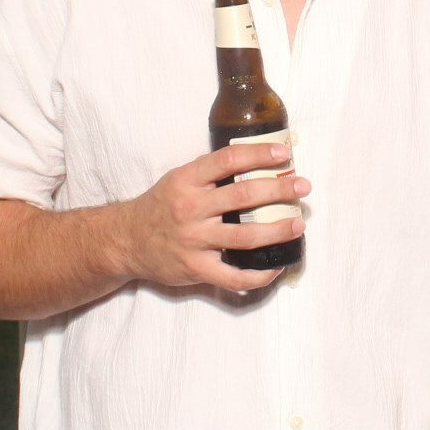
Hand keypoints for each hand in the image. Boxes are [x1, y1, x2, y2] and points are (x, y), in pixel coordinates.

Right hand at [112, 143, 307, 293]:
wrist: (126, 241)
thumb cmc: (161, 206)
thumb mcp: (178, 179)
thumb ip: (210, 173)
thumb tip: (257, 162)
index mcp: (187, 181)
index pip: (227, 160)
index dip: (259, 154)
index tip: (283, 153)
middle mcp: (190, 209)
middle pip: (243, 196)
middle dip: (279, 190)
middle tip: (302, 187)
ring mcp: (194, 241)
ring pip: (245, 236)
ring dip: (277, 230)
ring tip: (298, 224)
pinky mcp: (196, 269)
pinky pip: (234, 275)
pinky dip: (260, 275)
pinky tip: (277, 267)